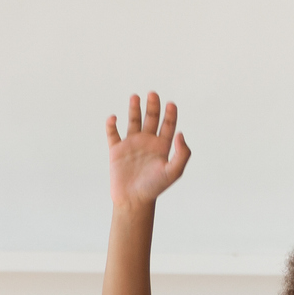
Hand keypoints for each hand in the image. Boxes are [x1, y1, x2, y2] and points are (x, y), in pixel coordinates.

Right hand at [106, 92, 191, 208]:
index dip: (170, 114)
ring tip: (135, 97)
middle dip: (153, 106)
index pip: (168, 125)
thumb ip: (182, 154)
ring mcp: (131, 145)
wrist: (134, 200)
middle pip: (151, 119)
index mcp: (162, 147)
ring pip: (133, 121)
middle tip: (153, 94)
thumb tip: (181, 134)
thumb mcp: (173, 172)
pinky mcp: (116, 150)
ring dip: (134, 109)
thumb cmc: (155, 188)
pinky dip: (111, 124)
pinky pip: (112, 133)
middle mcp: (147, 143)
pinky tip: (114, 118)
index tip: (171, 104)